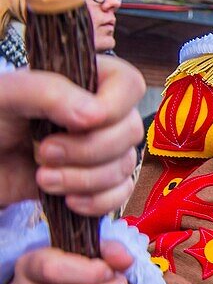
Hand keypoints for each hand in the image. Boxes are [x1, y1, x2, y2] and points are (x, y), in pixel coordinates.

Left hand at [0, 56, 144, 214]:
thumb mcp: (6, 96)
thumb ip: (49, 93)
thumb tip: (95, 115)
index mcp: (83, 81)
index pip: (129, 84)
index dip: (114, 106)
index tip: (77, 123)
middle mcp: (99, 114)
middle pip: (130, 131)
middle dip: (88, 150)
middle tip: (44, 152)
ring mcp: (100, 150)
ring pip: (125, 166)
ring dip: (85, 179)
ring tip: (42, 178)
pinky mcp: (96, 183)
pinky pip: (121, 194)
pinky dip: (98, 202)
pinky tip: (68, 200)